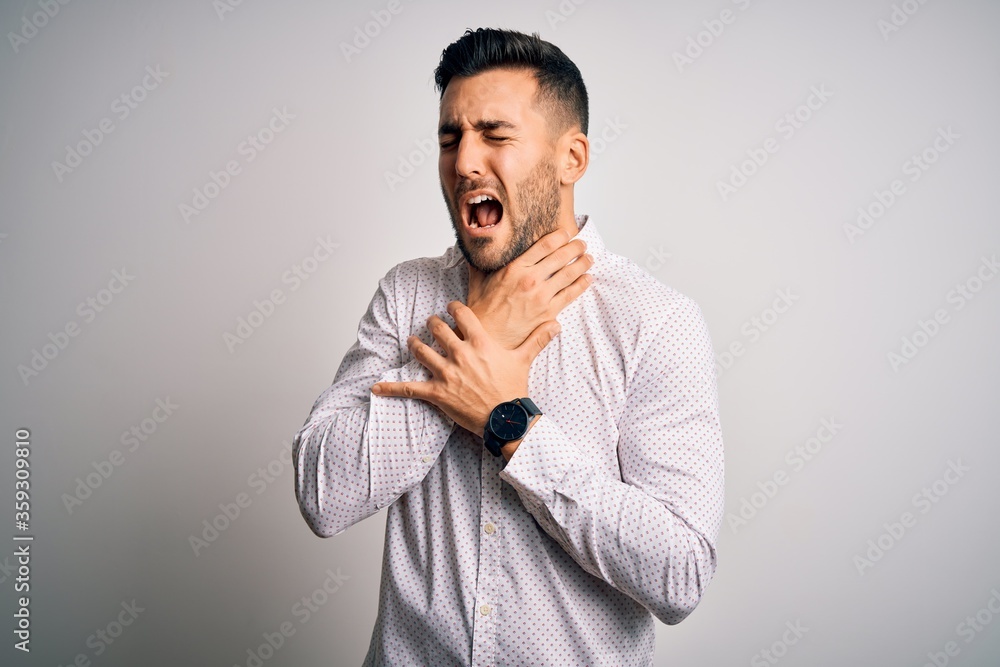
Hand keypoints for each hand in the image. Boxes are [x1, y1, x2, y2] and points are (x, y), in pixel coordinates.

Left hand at [371, 301, 560, 434]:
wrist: (507, 419)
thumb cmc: (514, 390)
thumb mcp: (525, 360)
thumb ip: (537, 339)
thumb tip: (556, 323)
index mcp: (481, 343)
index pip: (462, 314)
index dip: (454, 308)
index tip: (451, 307)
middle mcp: (461, 354)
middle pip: (438, 329)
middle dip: (433, 324)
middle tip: (431, 323)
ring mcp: (447, 373)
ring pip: (422, 351)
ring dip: (416, 344)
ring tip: (413, 341)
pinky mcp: (437, 393)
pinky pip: (410, 388)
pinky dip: (392, 388)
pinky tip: (376, 387)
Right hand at [467, 228, 592, 348]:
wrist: (488, 338)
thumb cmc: (482, 311)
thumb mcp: (478, 281)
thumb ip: (480, 262)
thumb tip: (476, 247)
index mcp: (515, 269)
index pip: (544, 245)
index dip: (560, 236)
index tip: (567, 232)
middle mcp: (530, 280)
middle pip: (561, 257)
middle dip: (575, 247)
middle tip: (582, 243)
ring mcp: (542, 297)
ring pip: (569, 274)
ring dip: (582, 264)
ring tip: (588, 258)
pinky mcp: (548, 313)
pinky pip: (570, 295)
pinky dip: (582, 285)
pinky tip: (587, 278)